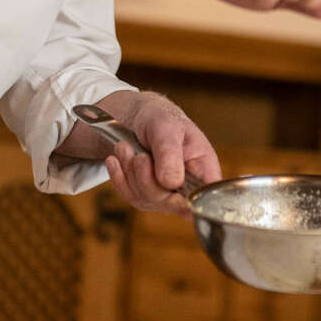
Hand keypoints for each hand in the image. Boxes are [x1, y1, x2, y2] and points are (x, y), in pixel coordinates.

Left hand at [93, 91, 219, 215]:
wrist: (140, 118)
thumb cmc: (162, 118)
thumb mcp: (167, 128)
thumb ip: (170, 154)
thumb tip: (172, 183)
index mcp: (204, 168)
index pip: (206, 196)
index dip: (192, 201)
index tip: (171, 190)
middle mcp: (188, 186)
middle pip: (171, 203)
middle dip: (148, 179)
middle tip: (139, 156)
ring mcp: (167, 194)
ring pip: (147, 200)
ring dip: (131, 173)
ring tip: (124, 147)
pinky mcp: (147, 195)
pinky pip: (131, 196)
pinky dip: (120, 178)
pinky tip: (114, 161)